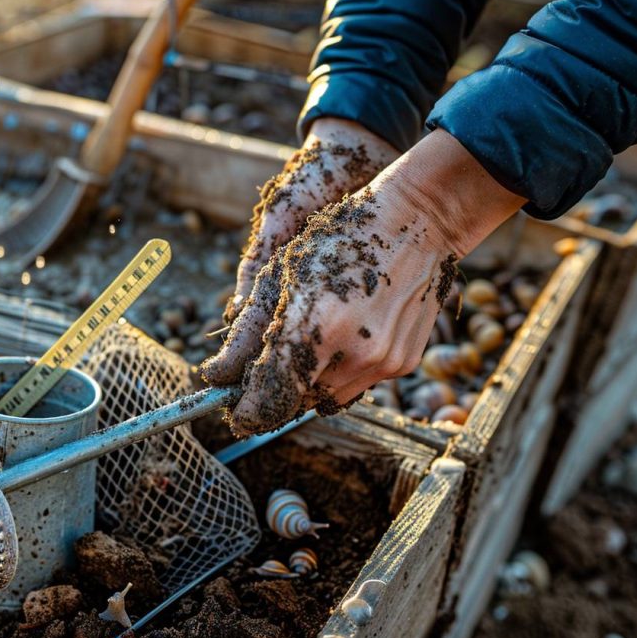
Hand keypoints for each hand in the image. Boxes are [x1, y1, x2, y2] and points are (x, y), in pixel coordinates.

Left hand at [202, 130, 525, 436]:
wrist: (418, 223)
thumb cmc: (341, 239)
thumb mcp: (283, 273)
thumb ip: (249, 330)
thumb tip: (217, 376)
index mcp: (315, 326)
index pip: (270, 395)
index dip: (247, 411)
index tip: (234, 414)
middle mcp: (353, 352)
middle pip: (296, 404)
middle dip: (275, 395)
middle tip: (261, 377)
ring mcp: (383, 361)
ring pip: (327, 400)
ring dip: (308, 386)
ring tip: (304, 350)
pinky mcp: (403, 364)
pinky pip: (358, 387)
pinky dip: (340, 374)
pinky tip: (340, 341)